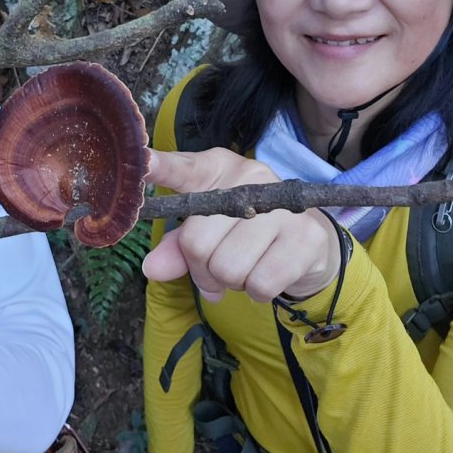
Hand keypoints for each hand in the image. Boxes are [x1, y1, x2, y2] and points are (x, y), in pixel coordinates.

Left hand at [142, 148, 341, 301]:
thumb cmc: (243, 231)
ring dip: (231, 283)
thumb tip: (152, 269)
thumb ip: (176, 248)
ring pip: (228, 268)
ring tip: (246, 266)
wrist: (306, 241)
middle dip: (202, 270)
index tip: (144, 161)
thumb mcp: (206, 230)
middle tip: (218, 267)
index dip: (161, 166)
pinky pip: (260, 284)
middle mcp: (252, 177)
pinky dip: (257, 292)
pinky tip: (266, 274)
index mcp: (217, 169)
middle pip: (198, 243)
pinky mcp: (307, 237)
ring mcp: (283, 206)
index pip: (185, 167)